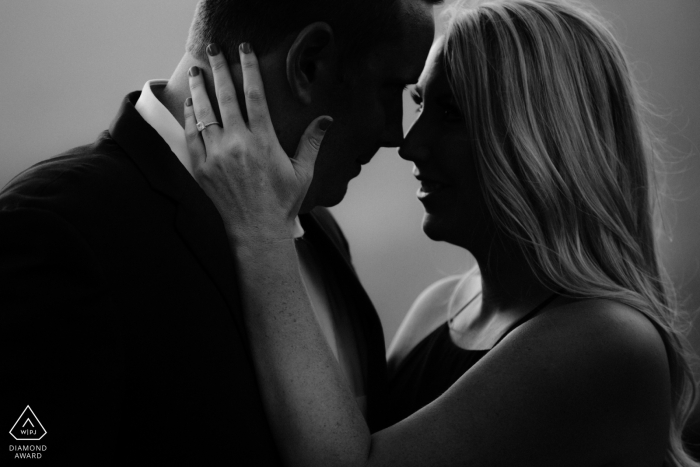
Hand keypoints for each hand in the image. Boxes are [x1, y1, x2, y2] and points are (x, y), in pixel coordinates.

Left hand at [184, 42, 332, 242]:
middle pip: (226, 97)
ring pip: (204, 113)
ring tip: (196, 71)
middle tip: (212, 50)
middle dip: (218, 69)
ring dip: (199, 89)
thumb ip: (311, 142)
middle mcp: (237, 144)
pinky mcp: (201, 168)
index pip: (254, 95)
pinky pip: (192, 136)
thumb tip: (326, 120)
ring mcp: (216, 155)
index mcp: (263, 141)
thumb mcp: (303, 173)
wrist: (256, 233)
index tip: (244, 50)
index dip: (248, 69)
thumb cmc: (282, 204)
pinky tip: (190, 105)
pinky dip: (190, 117)